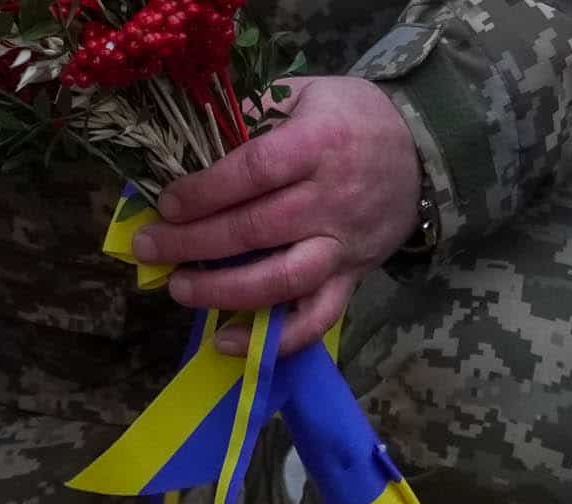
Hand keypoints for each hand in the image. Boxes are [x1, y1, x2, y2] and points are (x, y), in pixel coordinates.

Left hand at [127, 78, 422, 357]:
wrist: (422, 152)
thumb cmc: (350, 118)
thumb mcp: (305, 94)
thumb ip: (251, 115)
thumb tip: (186, 145)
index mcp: (318, 143)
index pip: (254, 172)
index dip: (204, 192)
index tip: (166, 204)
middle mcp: (332, 198)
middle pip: (255, 229)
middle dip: (193, 244)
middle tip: (149, 248)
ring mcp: (342, 244)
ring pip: (281, 279)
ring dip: (224, 291)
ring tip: (180, 288)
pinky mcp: (351, 279)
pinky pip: (315, 319)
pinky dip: (273, 339)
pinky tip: (229, 342)